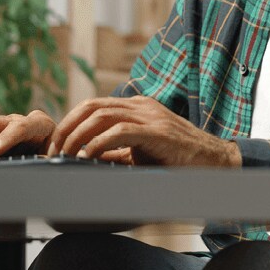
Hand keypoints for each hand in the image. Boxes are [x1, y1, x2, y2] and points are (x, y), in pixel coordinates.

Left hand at [47, 95, 241, 167]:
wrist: (217, 163)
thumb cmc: (179, 161)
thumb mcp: (141, 153)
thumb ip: (117, 153)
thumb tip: (84, 160)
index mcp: (137, 108)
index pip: (93, 106)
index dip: (69, 122)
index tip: (55, 144)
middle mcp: (142, 107)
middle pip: (92, 106)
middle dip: (66, 127)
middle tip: (53, 150)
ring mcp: (151, 116)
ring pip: (102, 115)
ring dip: (77, 135)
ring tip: (65, 154)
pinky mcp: (158, 132)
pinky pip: (121, 131)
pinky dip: (99, 143)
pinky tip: (89, 156)